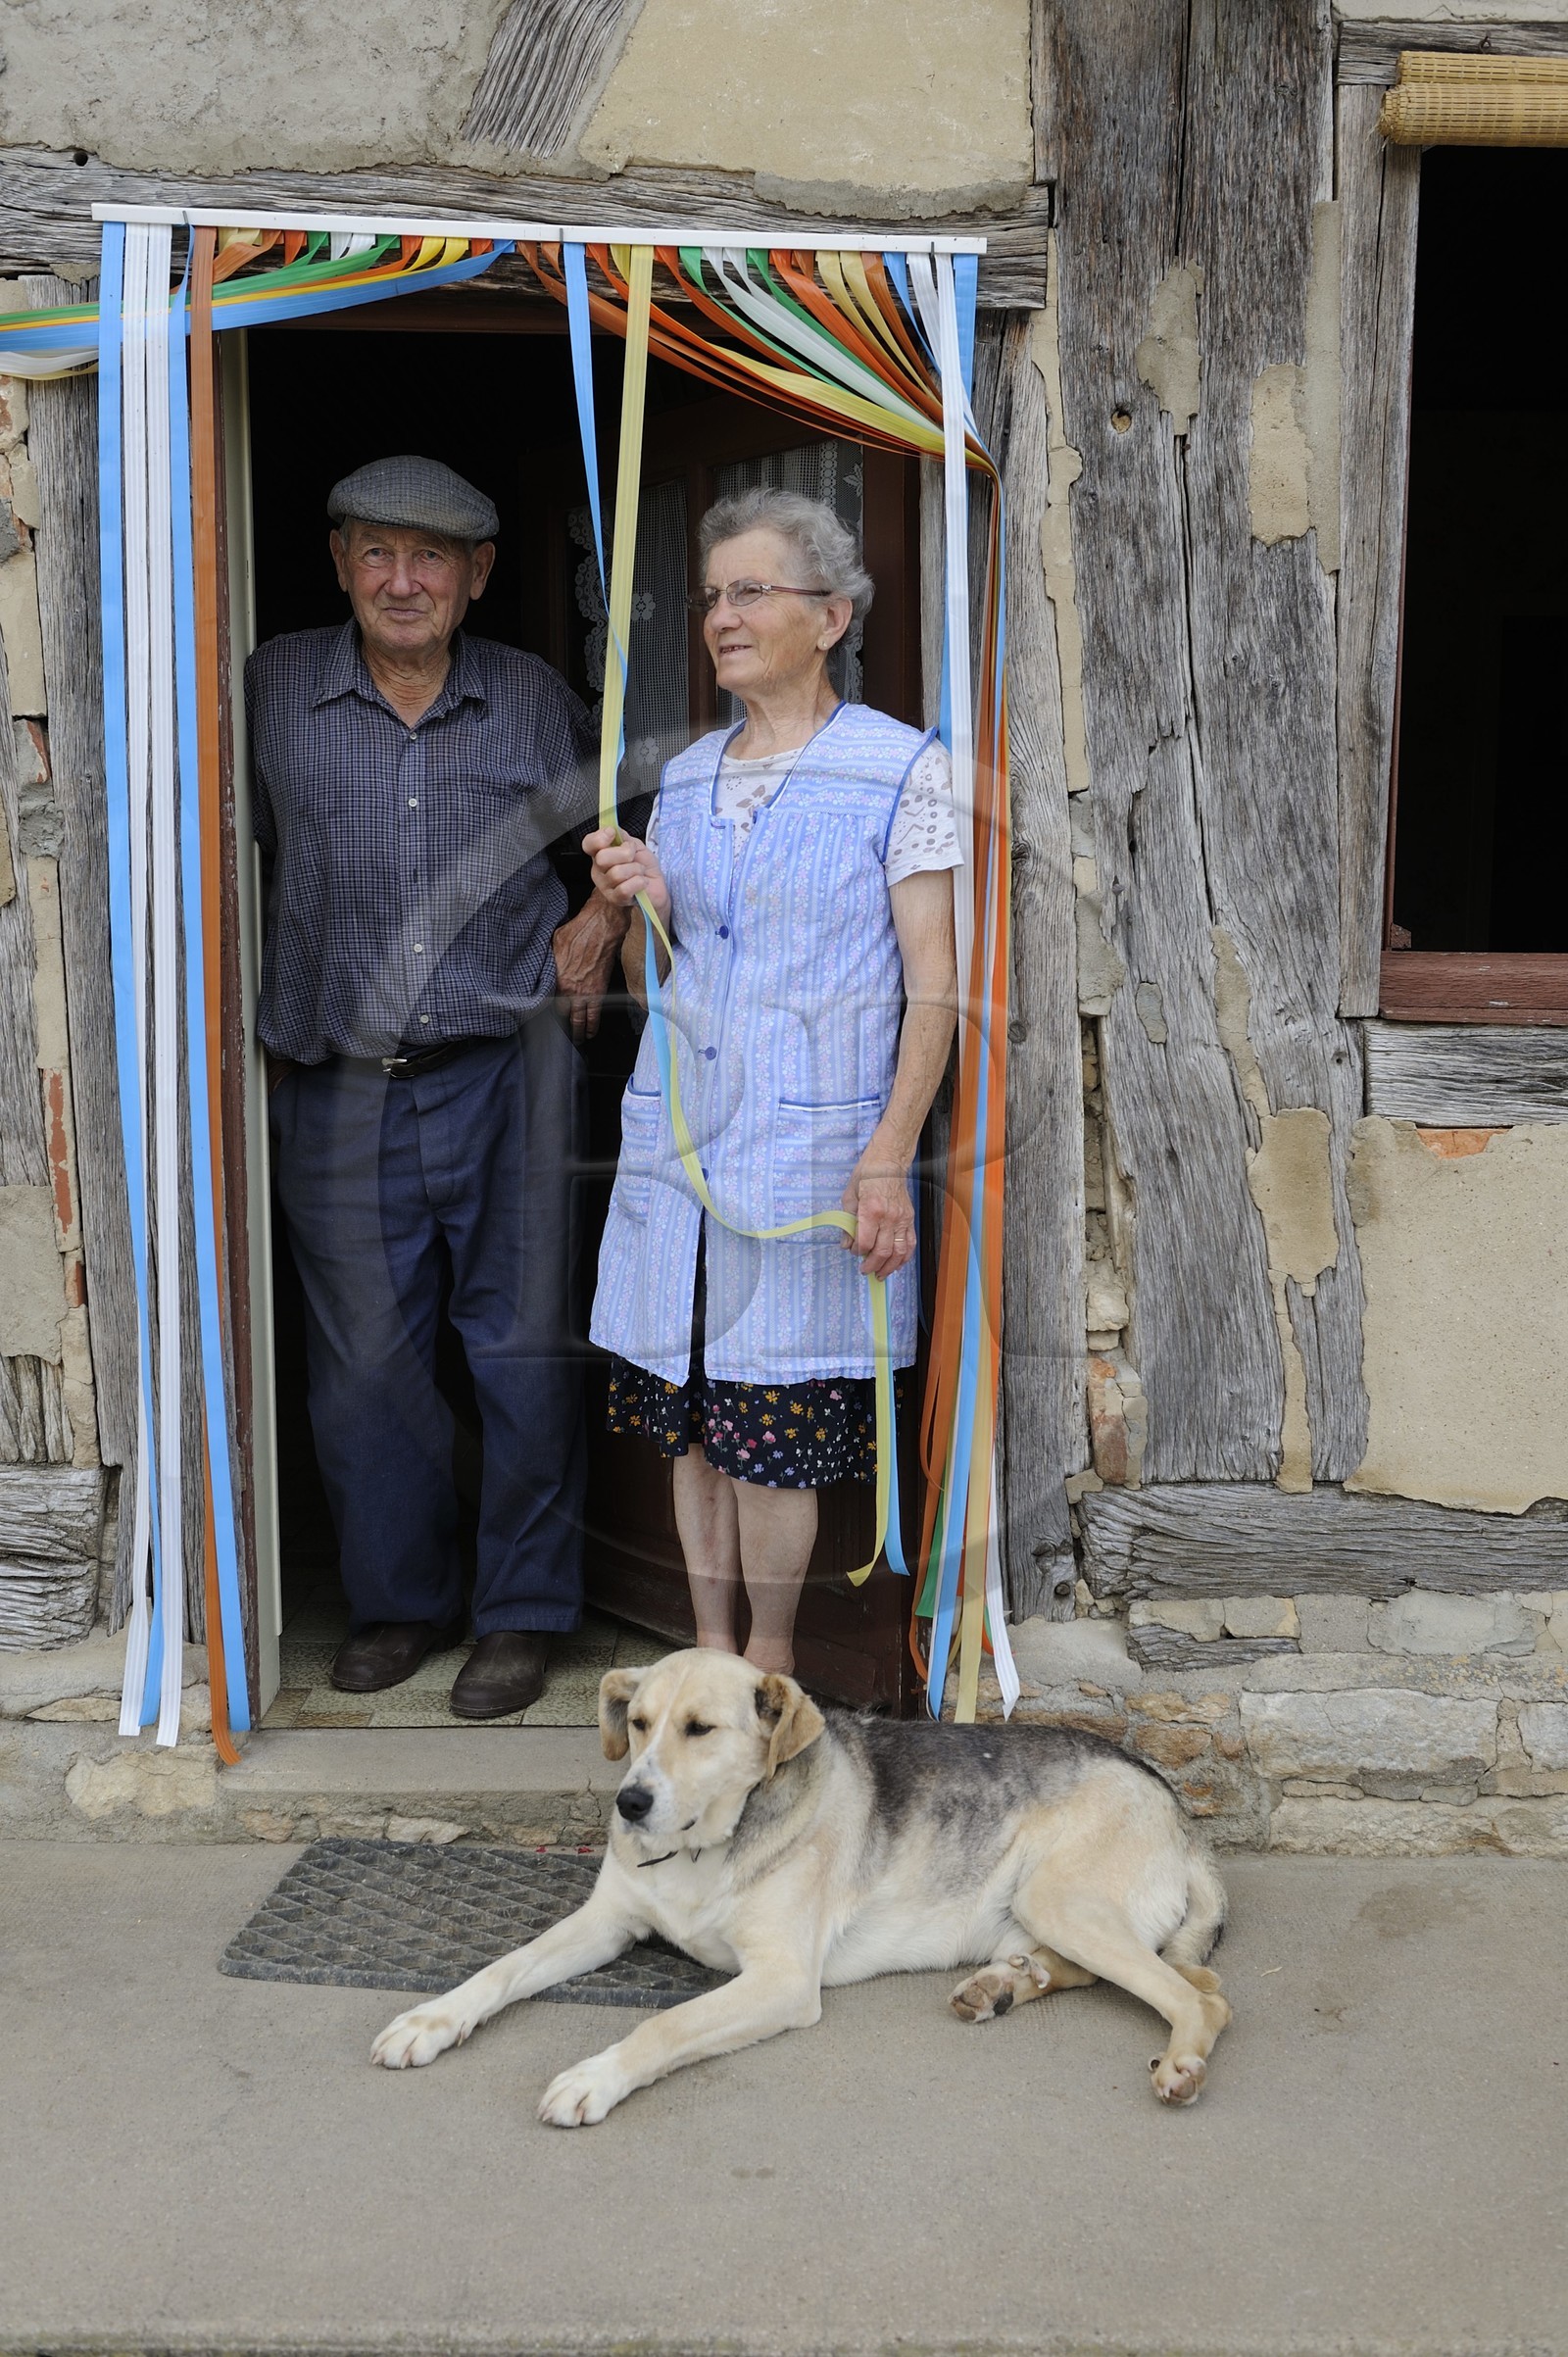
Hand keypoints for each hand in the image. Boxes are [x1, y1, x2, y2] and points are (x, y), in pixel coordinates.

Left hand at [552, 896, 625, 1043]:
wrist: (601, 927)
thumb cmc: (577, 931)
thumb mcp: (554, 943)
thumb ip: (550, 959)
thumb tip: (545, 963)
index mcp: (555, 978)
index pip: (547, 1002)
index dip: (546, 1013)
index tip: (544, 1020)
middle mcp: (568, 989)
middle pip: (562, 1016)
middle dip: (561, 1028)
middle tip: (559, 1036)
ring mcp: (584, 993)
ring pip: (579, 1020)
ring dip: (577, 1032)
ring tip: (576, 1040)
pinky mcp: (599, 992)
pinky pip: (594, 1015)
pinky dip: (592, 1027)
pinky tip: (590, 1033)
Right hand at [582, 827, 670, 926]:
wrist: (656, 886)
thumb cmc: (643, 866)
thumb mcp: (635, 845)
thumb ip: (622, 836)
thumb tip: (612, 827)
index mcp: (601, 854)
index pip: (588, 844)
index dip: (600, 837)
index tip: (613, 834)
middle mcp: (599, 870)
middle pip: (602, 858)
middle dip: (625, 854)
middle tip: (633, 858)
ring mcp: (605, 886)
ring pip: (616, 873)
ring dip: (635, 870)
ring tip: (639, 872)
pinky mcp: (616, 899)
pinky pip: (624, 888)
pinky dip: (639, 882)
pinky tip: (642, 883)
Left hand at [841, 1145, 916, 1278]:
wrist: (888, 1161)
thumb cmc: (867, 1175)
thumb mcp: (849, 1196)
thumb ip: (847, 1223)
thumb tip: (846, 1244)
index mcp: (871, 1210)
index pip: (865, 1242)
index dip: (857, 1252)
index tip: (853, 1252)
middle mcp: (889, 1217)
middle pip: (882, 1251)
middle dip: (872, 1265)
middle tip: (865, 1270)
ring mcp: (902, 1218)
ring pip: (899, 1252)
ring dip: (889, 1267)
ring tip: (880, 1274)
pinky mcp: (910, 1218)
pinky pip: (910, 1243)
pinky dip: (904, 1258)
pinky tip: (896, 1264)